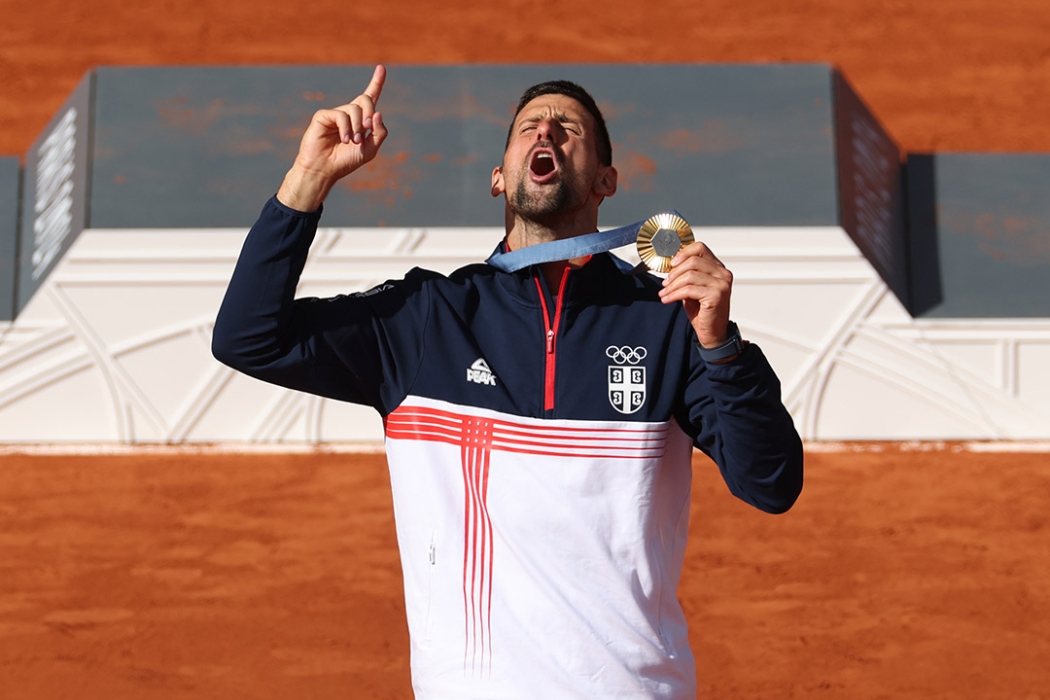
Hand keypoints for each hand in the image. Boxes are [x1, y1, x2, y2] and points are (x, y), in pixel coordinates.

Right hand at [277, 65, 389, 210]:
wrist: (325, 170)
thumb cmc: (346, 161)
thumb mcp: (370, 150)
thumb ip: (379, 133)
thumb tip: (378, 113)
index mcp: (361, 120)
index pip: (370, 97)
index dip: (377, 82)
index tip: (381, 68)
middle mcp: (348, 113)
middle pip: (366, 99)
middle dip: (369, 114)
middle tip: (366, 131)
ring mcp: (335, 113)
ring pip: (354, 109)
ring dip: (358, 127)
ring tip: (353, 142)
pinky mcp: (323, 116)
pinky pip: (340, 115)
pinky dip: (346, 128)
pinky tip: (344, 140)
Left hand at [658, 240, 733, 348]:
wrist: (712, 332)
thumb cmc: (703, 311)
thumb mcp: (693, 288)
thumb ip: (687, 275)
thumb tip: (671, 265)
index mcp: (718, 268)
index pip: (700, 248)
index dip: (683, 253)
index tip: (671, 265)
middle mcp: (723, 274)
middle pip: (693, 261)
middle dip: (674, 273)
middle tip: (665, 283)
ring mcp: (721, 284)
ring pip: (689, 275)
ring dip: (672, 285)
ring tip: (664, 293)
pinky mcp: (716, 295)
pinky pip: (689, 290)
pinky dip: (674, 294)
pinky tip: (667, 299)